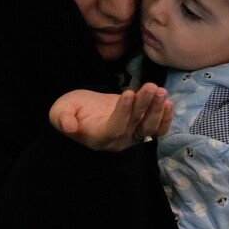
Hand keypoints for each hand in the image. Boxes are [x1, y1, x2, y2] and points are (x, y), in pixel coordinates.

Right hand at [49, 82, 172, 150]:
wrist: (84, 112)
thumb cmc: (71, 110)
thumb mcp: (60, 111)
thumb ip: (63, 118)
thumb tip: (68, 127)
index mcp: (97, 138)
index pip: (114, 129)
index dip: (123, 113)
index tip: (129, 93)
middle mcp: (117, 141)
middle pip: (134, 126)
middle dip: (144, 106)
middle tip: (151, 87)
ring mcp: (131, 137)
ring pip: (149, 128)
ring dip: (157, 110)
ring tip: (160, 91)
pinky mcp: (140, 130)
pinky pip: (157, 129)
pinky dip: (165, 118)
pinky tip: (168, 102)